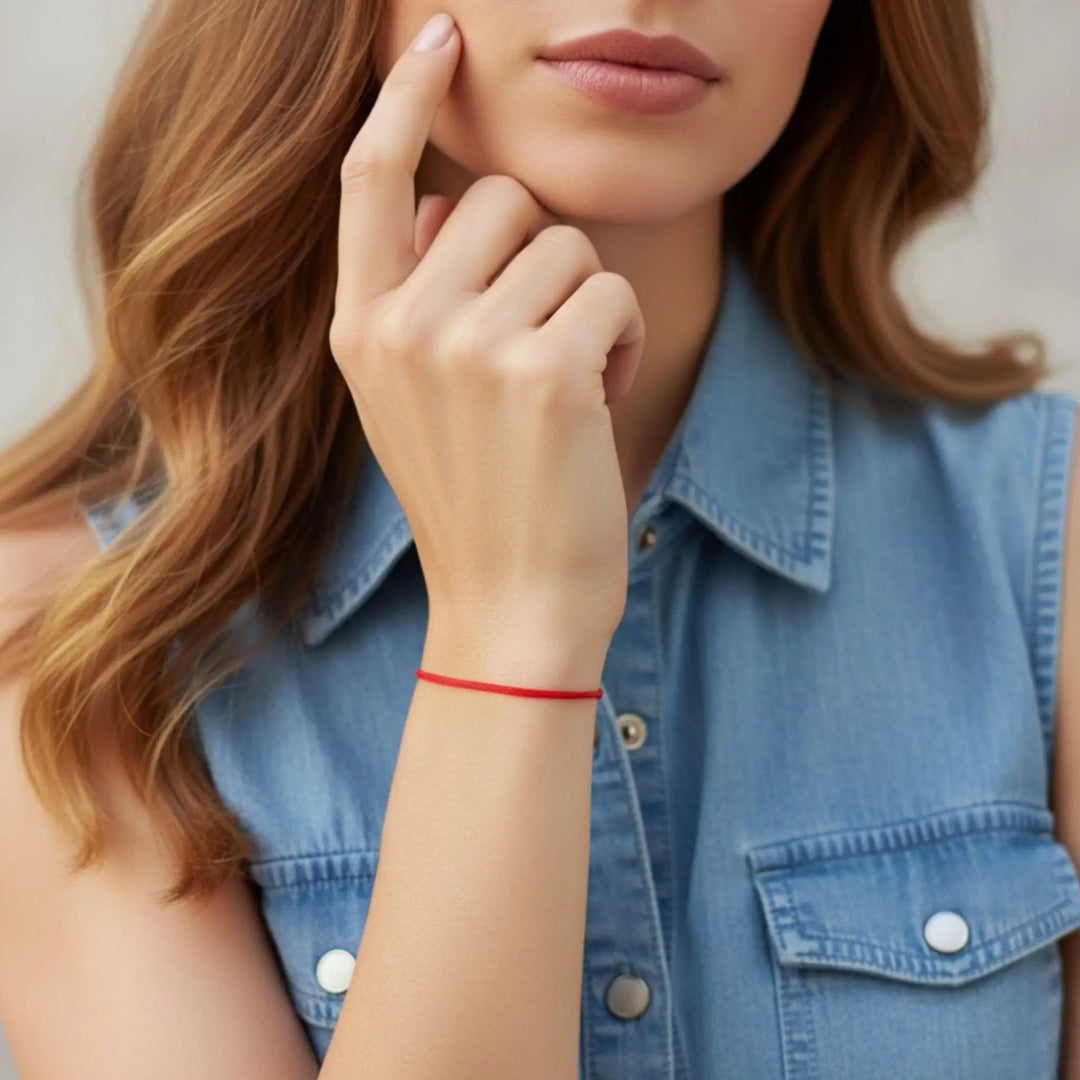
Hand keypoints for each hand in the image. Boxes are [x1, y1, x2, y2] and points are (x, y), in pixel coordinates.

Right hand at [329, 13, 644, 646]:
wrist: (510, 607)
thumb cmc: (477, 501)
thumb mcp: (409, 402)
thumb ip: (412, 297)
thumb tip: (431, 197)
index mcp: (360, 328)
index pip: (367, 177)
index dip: (404, 98)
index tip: (439, 41)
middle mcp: (401, 326)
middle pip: (501, 200)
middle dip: (543, 258)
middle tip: (541, 342)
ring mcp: (468, 347)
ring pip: (567, 245)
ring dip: (588, 308)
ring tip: (567, 387)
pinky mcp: (545, 372)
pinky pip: (612, 293)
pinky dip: (621, 342)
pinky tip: (598, 404)